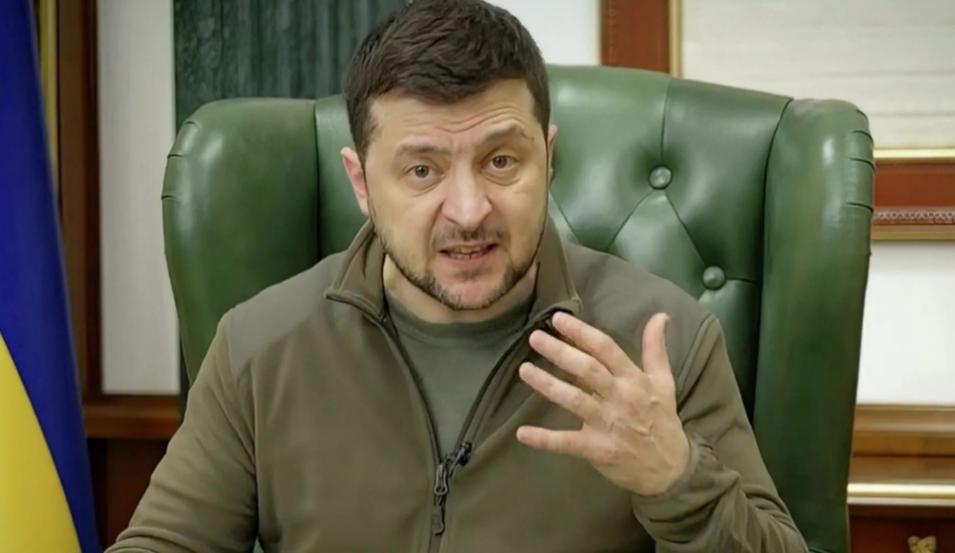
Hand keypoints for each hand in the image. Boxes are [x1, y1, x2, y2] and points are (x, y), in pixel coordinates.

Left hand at [516, 312, 689, 496]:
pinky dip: (544, 439)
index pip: (606, 349)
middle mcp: (620, 399)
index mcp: (635, 380)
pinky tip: (522, 432)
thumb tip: (660, 315)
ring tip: (524, 370)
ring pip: (574, 400)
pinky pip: (567, 443)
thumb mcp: (664, 383)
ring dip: (547, 385)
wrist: (671, 469)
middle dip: (560, 352)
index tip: (558, 319)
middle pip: (587, 370)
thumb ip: (656, 349)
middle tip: (535, 337)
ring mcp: (607, 424)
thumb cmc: (662, 421)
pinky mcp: (597, 449)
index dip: (582, 332)